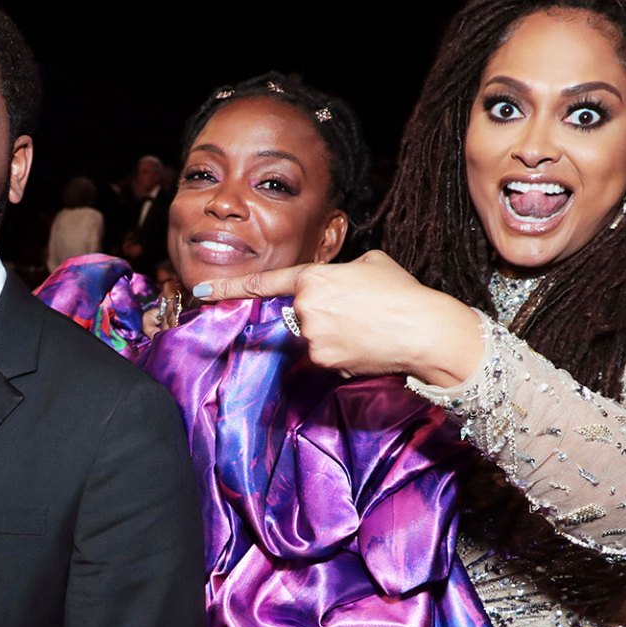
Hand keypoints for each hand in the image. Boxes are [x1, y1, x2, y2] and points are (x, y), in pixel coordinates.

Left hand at [192, 251, 483, 386]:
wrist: (425, 329)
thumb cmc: (402, 292)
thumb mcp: (371, 264)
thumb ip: (341, 272)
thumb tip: (336, 283)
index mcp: (313, 278)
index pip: (263, 284)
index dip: (229, 287)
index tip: (201, 291)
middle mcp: (305, 309)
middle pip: (295, 315)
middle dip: (317, 316)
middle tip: (355, 314)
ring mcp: (312, 338)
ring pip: (310, 338)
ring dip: (331, 335)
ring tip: (366, 328)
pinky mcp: (323, 362)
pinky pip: (323, 357)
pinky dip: (341, 352)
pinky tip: (366, 346)